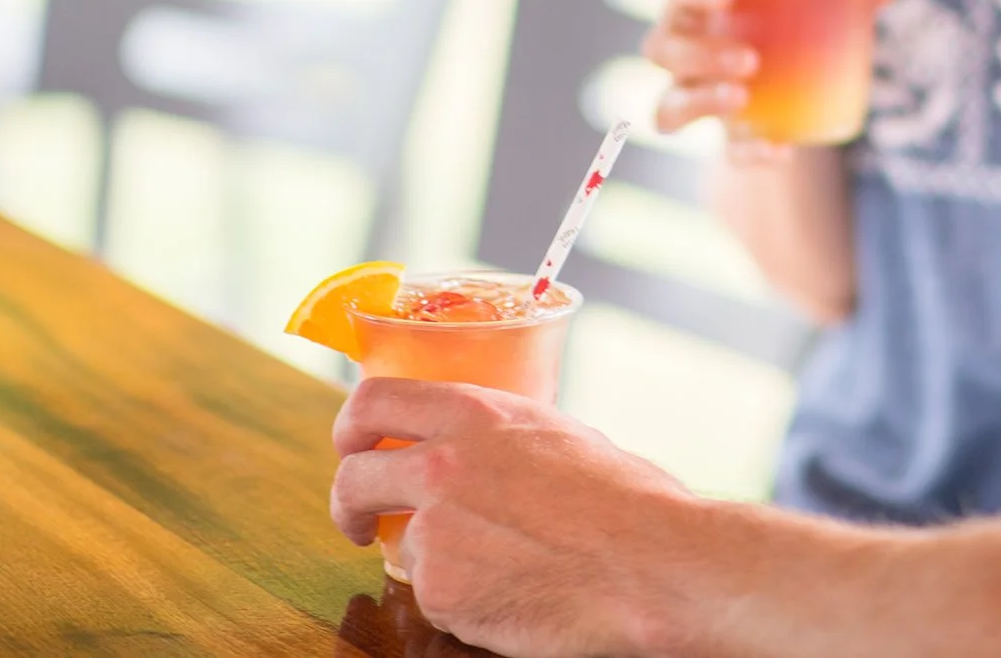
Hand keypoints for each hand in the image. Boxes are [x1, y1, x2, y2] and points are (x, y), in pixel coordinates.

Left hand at [331, 379, 696, 656]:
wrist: (650, 565)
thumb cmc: (626, 500)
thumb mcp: (556, 434)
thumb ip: (499, 438)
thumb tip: (479, 451)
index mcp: (473, 415)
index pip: (372, 401)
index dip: (350, 427)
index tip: (353, 448)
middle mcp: (442, 466)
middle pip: (353, 478)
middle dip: (349, 504)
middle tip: (363, 522)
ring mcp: (436, 531)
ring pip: (405, 546)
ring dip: (438, 558)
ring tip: (503, 565)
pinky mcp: (442, 591)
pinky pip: (435, 594)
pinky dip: (464, 599)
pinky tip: (514, 593)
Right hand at [644, 0, 895, 163]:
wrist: (794, 72)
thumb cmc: (792, 12)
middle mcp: (684, 46)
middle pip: (662, 47)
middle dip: (700, 54)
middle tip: (750, 59)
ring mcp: (696, 94)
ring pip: (668, 106)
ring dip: (703, 102)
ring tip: (744, 97)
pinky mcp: (725, 133)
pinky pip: (723, 152)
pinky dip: (748, 154)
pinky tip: (779, 151)